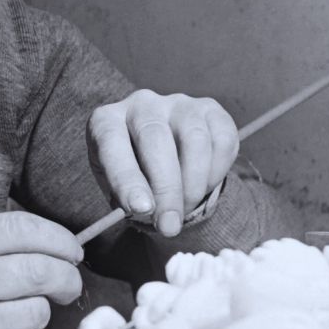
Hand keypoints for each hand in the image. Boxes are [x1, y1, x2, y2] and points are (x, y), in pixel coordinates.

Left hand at [87, 89, 237, 236]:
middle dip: (166, 189)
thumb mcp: (117, 187)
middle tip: (170, 225)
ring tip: (187, 207)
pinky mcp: (209, 109)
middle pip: (155, 139)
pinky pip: (222, 140)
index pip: (112, 143)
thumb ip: (126, 197)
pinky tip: (205, 186)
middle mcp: (140, 104)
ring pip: (193, 139)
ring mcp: (177, 103)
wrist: (162, 158)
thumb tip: (146, 209)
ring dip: (193, 183)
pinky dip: (217, 171)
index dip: (126, 177)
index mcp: (106, 120)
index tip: (141, 208)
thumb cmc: (132, 174)